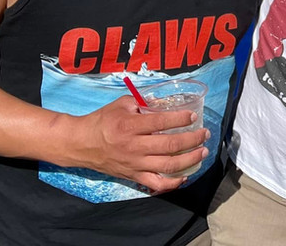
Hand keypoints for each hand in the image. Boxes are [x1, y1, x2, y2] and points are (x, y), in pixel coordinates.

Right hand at [68, 95, 209, 192]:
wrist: (80, 143)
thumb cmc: (102, 120)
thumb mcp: (122, 104)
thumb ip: (144, 103)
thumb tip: (166, 102)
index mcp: (130, 126)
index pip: (162, 122)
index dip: (181, 119)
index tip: (193, 116)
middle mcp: (134, 147)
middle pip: (170, 146)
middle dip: (193, 139)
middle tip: (204, 134)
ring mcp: (135, 164)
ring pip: (168, 166)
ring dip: (190, 159)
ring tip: (202, 152)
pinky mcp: (133, 176)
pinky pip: (157, 184)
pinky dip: (174, 182)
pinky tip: (186, 174)